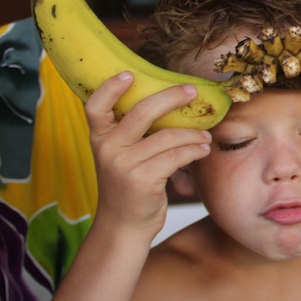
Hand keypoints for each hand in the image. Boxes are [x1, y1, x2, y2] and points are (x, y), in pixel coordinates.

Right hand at [85, 72, 212, 236]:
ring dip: (193, 134)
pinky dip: (194, 151)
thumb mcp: (120, 157)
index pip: (95, 106)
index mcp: (99, 139)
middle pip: (141, 112)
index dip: (110, 88)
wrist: (123, 227)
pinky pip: (177, 156)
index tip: (129, 73)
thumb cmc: (128, 188)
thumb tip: (170, 103)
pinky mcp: (143, 180)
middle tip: (192, 91)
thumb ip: (132, 134)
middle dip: (171, 97)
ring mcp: (124, 164)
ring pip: (168, 136)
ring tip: (205, 136)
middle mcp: (107, 149)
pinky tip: (203, 150)